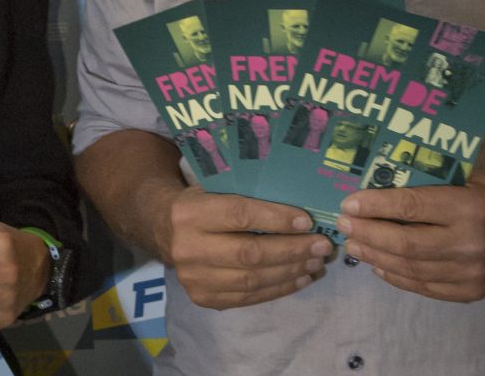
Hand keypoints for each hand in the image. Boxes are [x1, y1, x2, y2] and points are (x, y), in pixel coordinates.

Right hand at [155, 186, 332, 309]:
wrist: (162, 228)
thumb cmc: (200, 201)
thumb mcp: (214, 187)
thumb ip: (247, 194)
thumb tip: (300, 205)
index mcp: (189, 212)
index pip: (240, 215)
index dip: (276, 219)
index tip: (307, 221)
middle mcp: (187, 248)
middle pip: (249, 253)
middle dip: (291, 250)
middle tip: (321, 245)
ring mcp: (193, 278)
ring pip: (251, 280)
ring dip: (290, 272)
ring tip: (315, 262)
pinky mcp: (202, 298)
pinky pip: (247, 297)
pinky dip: (278, 289)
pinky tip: (299, 278)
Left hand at [335, 174, 484, 302]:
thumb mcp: (465, 177)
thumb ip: (427, 185)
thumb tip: (376, 188)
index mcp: (469, 207)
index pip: (411, 207)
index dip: (375, 206)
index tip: (349, 204)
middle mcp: (471, 243)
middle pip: (405, 244)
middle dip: (368, 235)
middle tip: (344, 226)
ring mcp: (472, 272)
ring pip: (411, 269)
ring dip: (376, 258)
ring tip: (355, 245)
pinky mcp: (472, 292)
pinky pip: (425, 287)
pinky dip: (398, 277)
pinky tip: (379, 266)